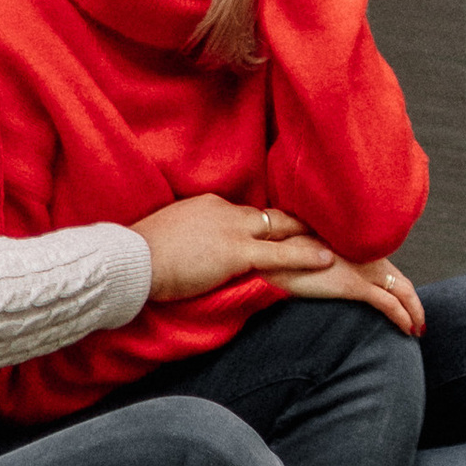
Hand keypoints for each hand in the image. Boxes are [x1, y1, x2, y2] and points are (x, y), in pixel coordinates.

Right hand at [133, 192, 337, 303]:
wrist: (130, 259)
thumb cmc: (140, 254)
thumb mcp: (169, 236)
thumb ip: (189, 237)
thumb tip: (194, 249)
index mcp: (207, 205)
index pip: (244, 213)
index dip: (264, 222)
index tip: (279, 226)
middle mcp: (224, 210)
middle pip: (268, 215)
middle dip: (295, 220)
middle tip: (321, 222)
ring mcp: (232, 230)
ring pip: (280, 230)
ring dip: (308, 235)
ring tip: (334, 240)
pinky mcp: (236, 253)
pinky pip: (279, 254)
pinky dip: (305, 255)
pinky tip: (326, 259)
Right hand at [279, 254, 425, 339]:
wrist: (274, 250)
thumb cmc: (286, 251)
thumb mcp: (312, 253)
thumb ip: (329, 260)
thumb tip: (332, 272)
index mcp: (357, 245)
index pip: (387, 269)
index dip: (399, 286)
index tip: (403, 301)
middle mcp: (365, 255)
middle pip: (401, 280)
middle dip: (414, 303)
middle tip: (418, 320)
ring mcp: (363, 269)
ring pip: (402, 292)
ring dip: (414, 312)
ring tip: (416, 328)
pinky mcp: (355, 285)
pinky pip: (389, 304)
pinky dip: (403, 317)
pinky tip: (407, 328)